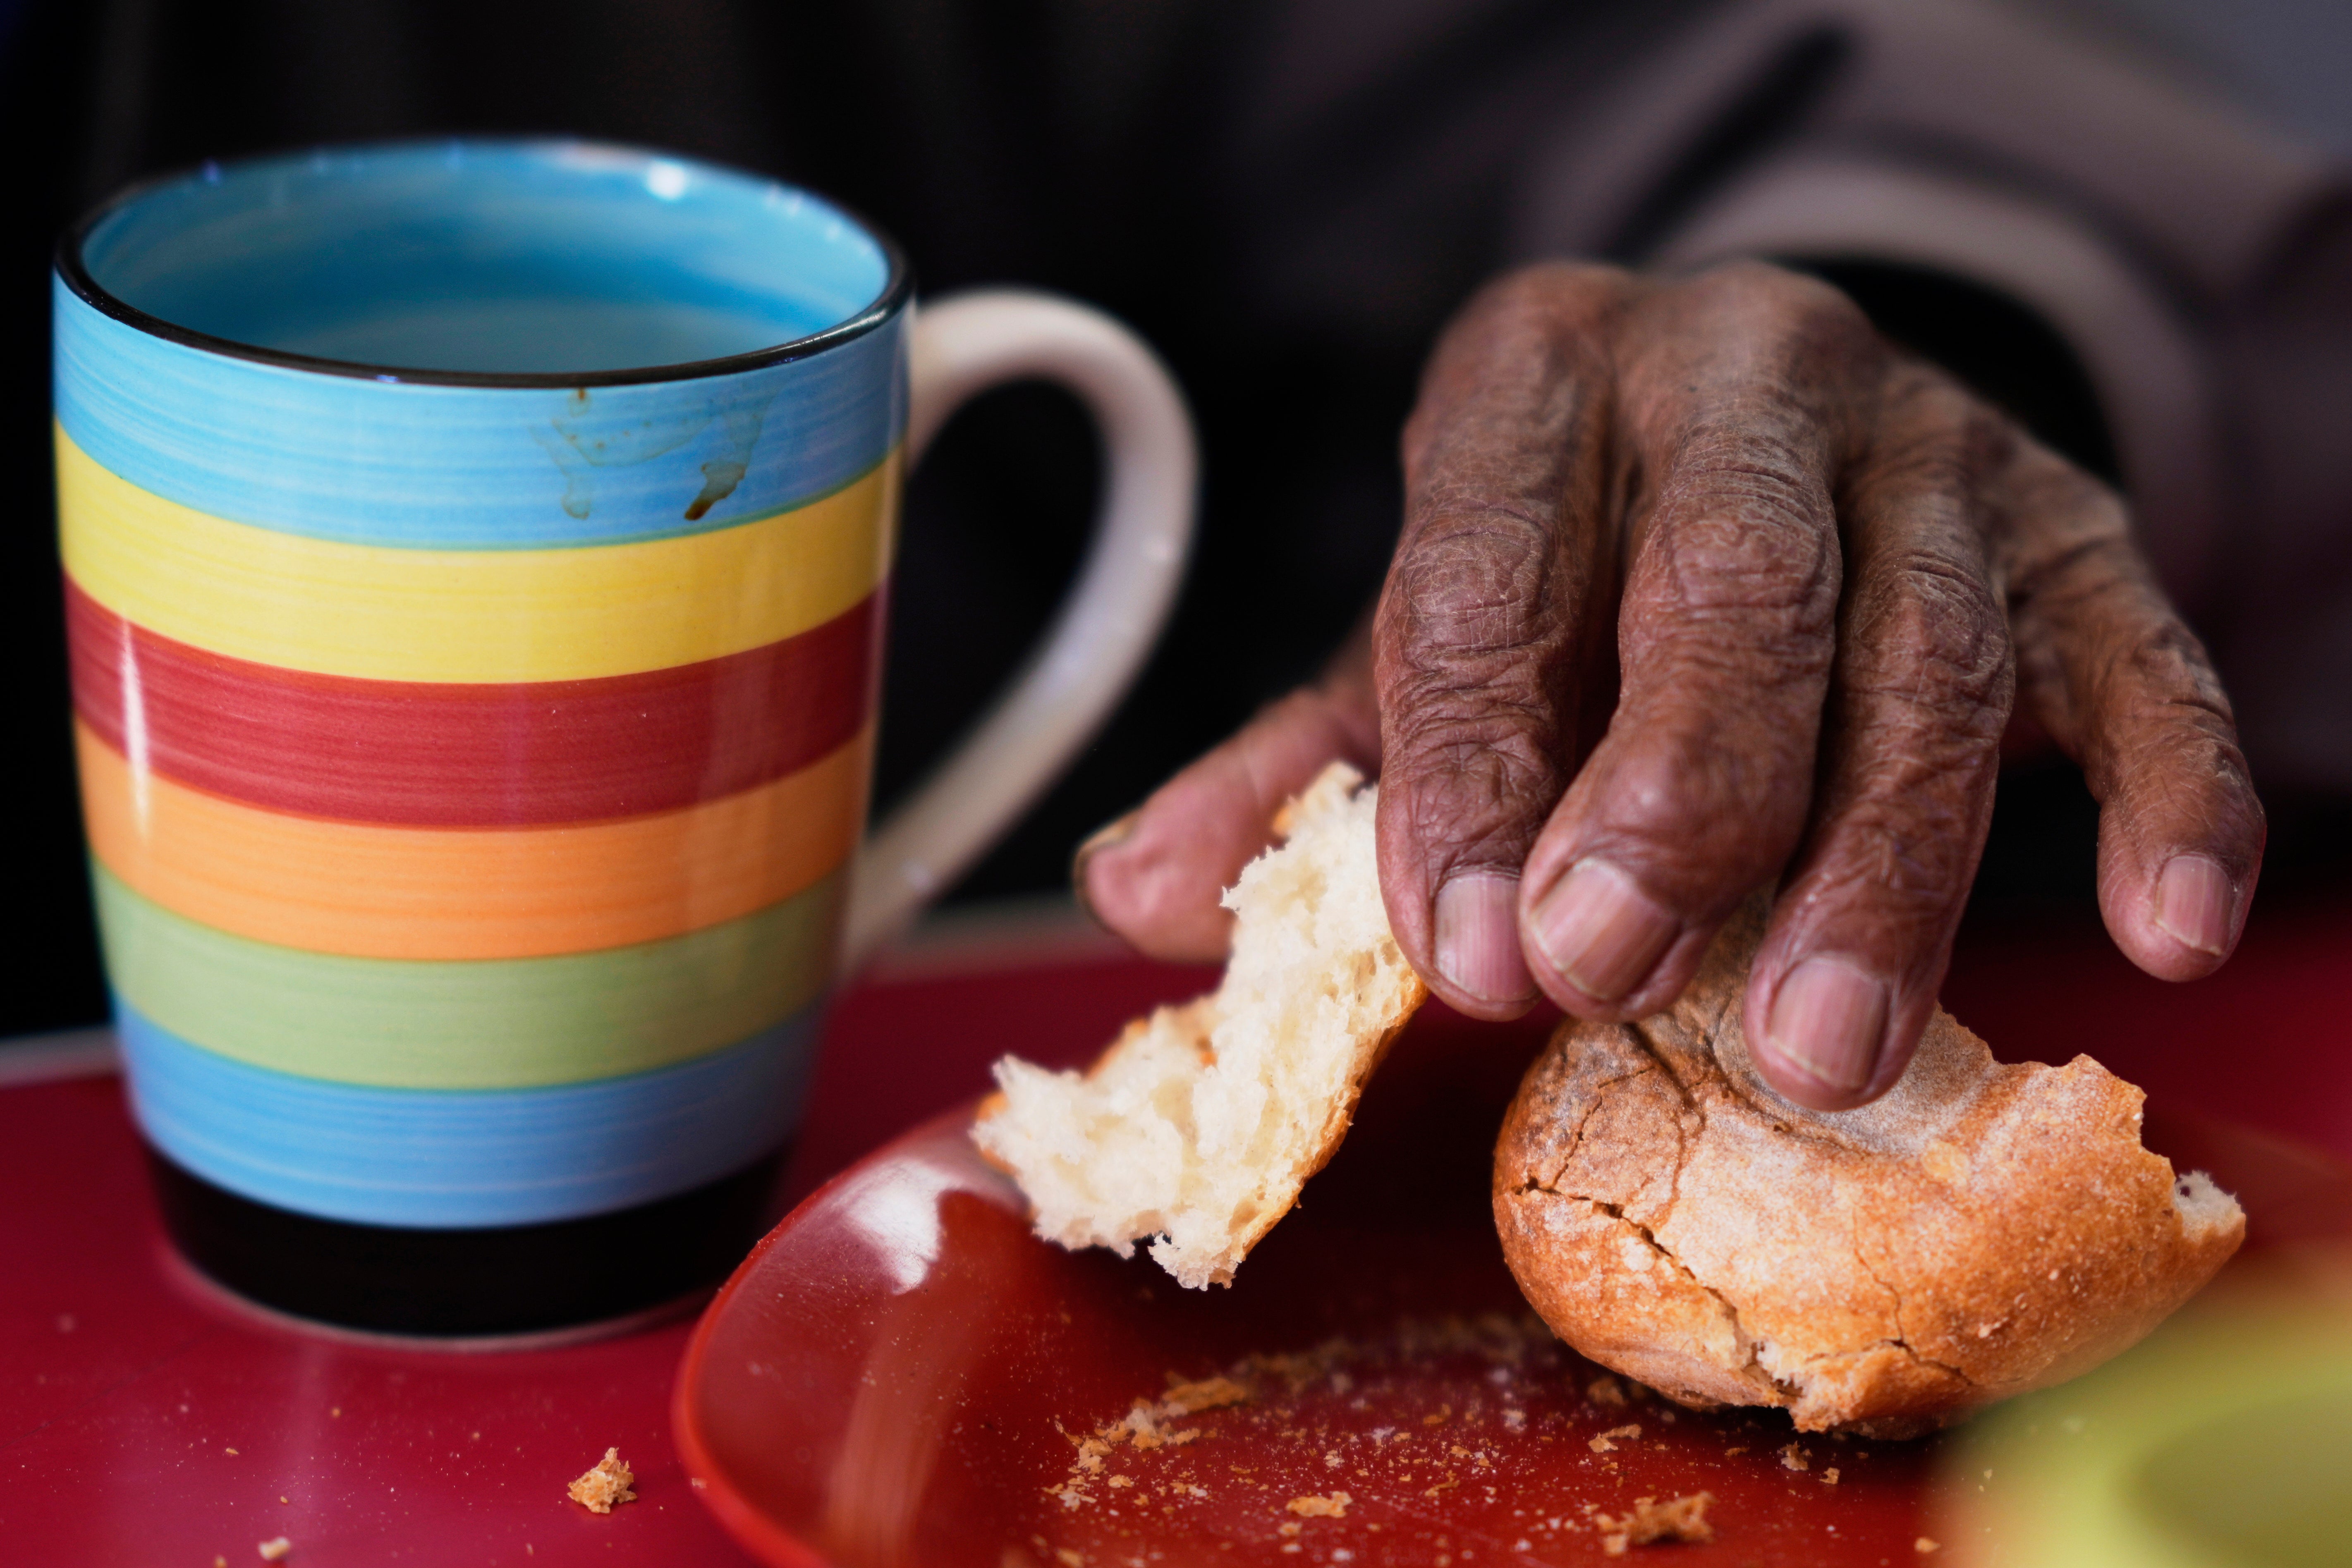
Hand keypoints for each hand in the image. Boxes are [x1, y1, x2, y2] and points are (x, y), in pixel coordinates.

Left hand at [1078, 261, 2263, 1109]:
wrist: (1754, 426)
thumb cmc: (1565, 561)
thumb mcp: (1413, 640)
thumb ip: (1289, 768)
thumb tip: (1140, 894)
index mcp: (1535, 375)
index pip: (1485, 563)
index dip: (1470, 765)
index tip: (1465, 946)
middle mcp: (1742, 373)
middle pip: (1731, 584)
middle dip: (1673, 796)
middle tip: (1612, 979)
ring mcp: (1931, 446)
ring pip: (1926, 652)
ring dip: (1877, 866)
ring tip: (1814, 1047)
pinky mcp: (2077, 528)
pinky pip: (2138, 656)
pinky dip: (2169, 792)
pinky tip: (2165, 928)